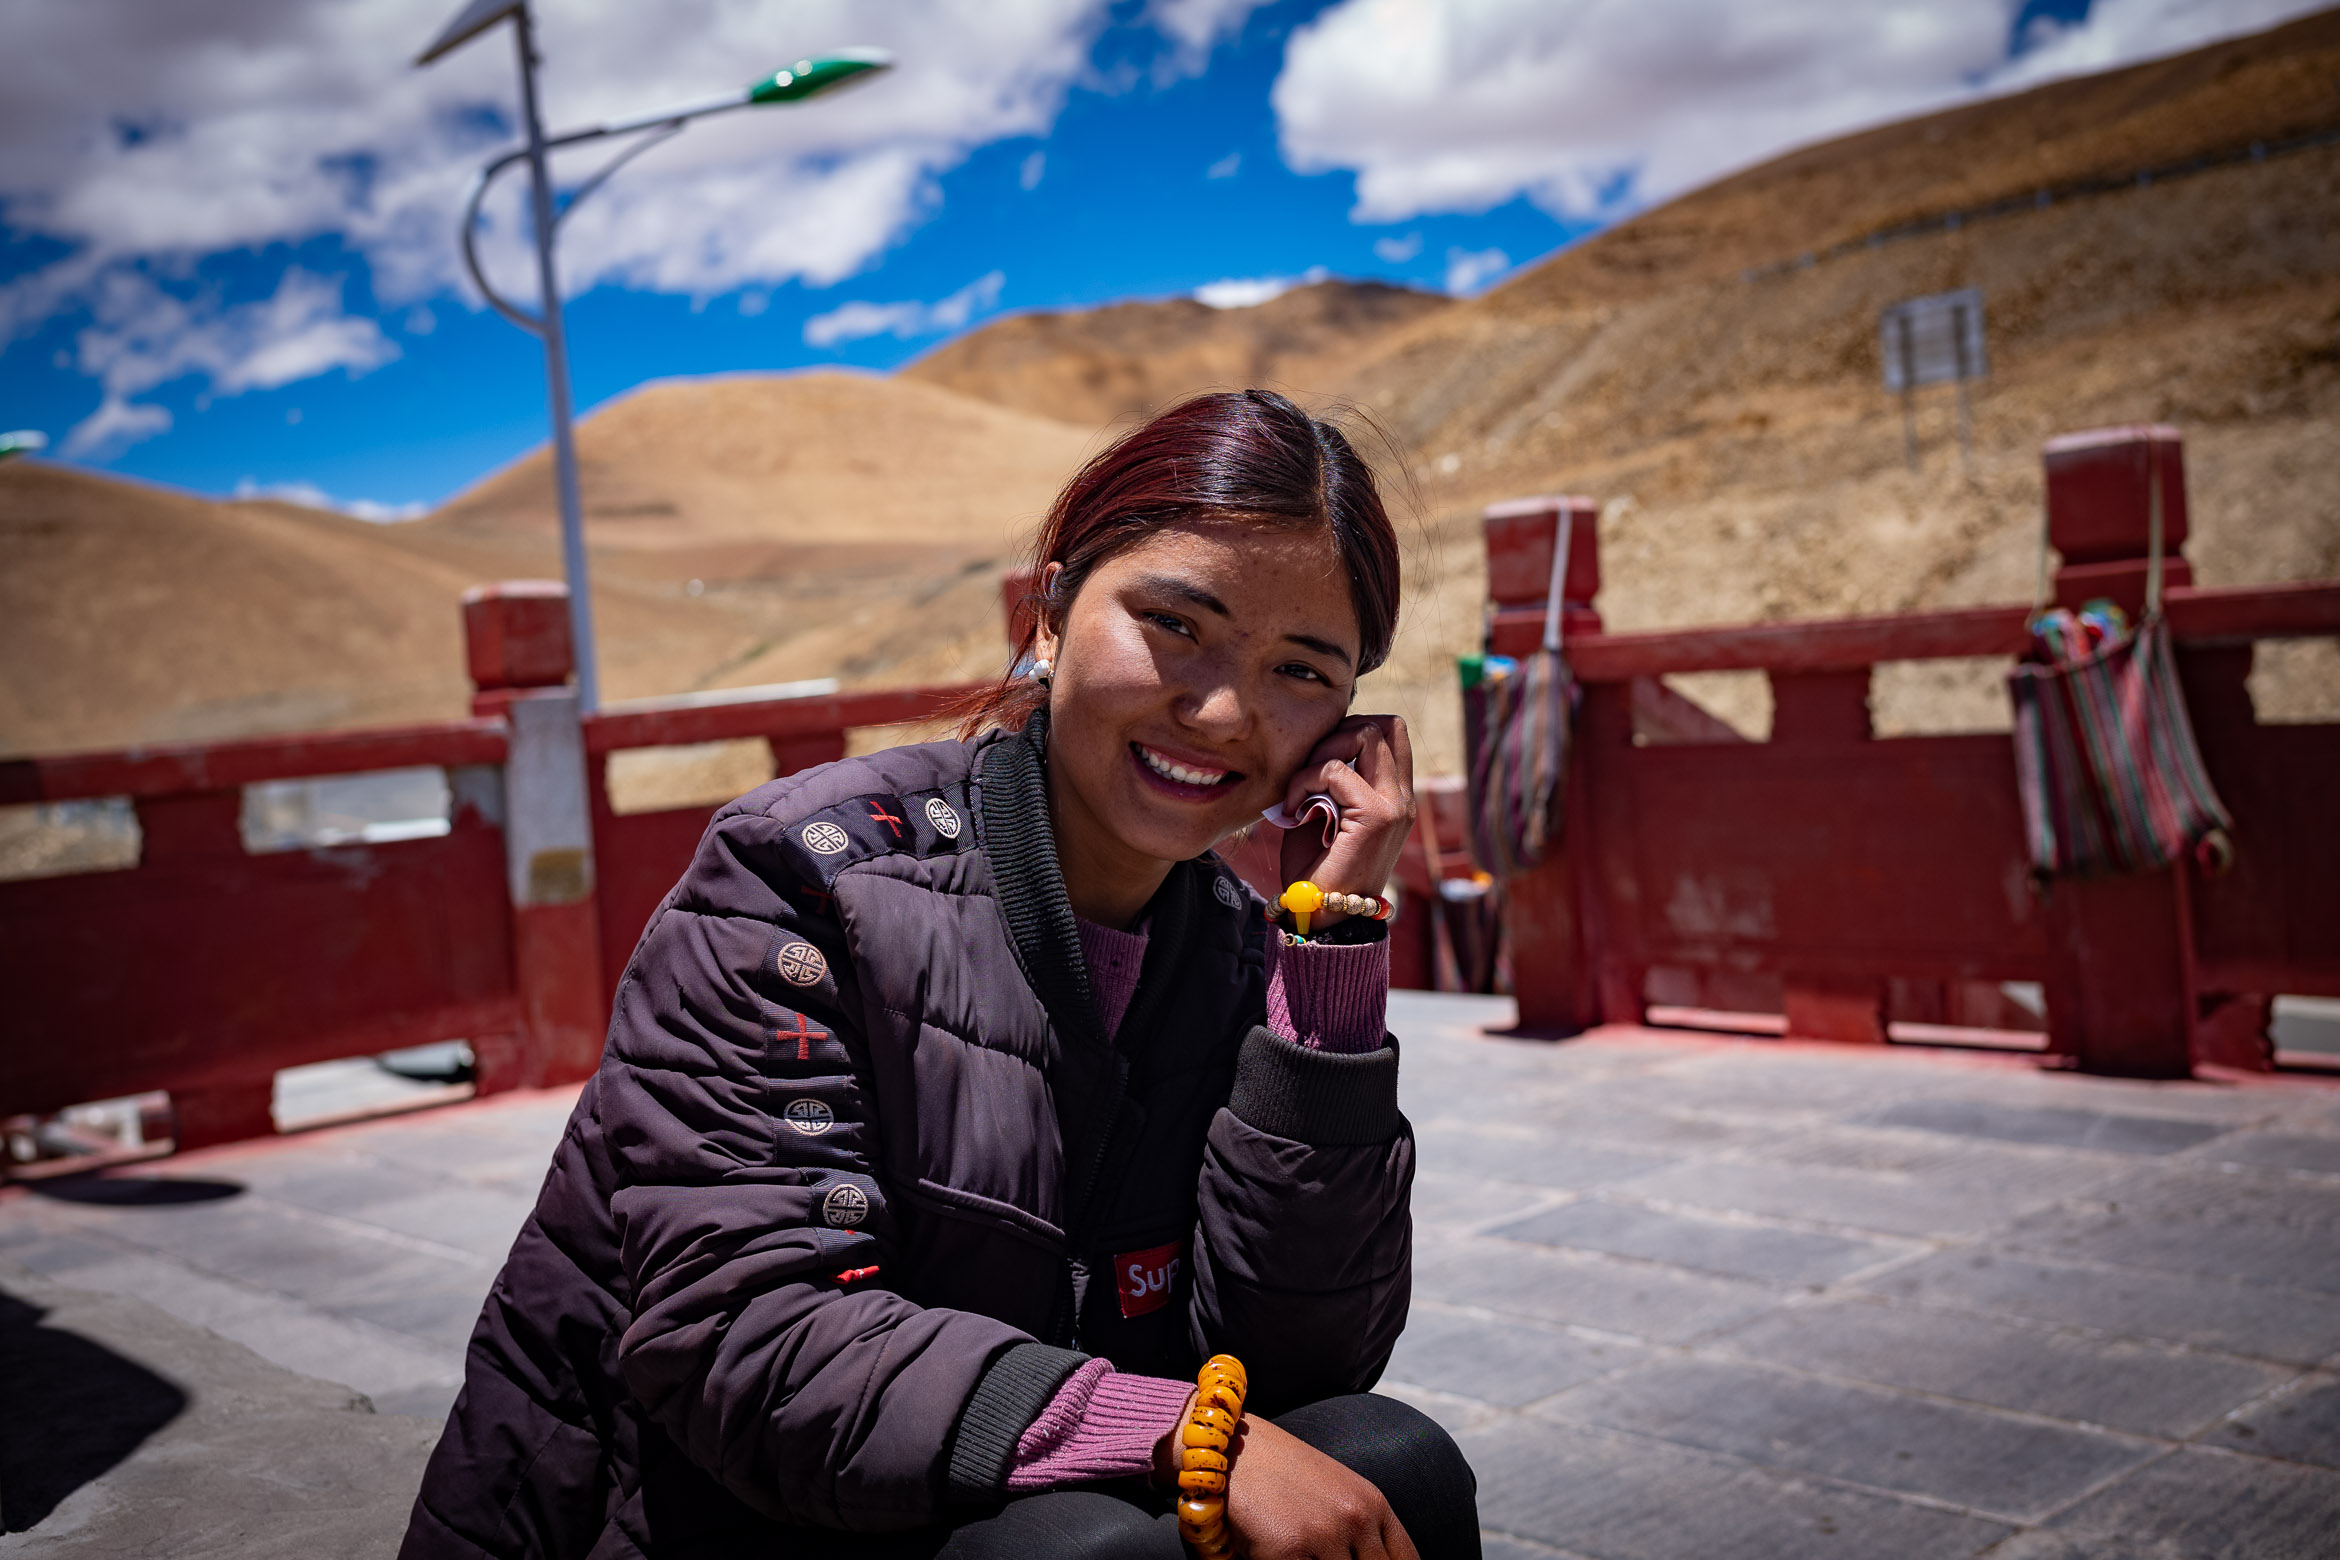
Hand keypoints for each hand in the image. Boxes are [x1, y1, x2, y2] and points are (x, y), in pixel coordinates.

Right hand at [1223, 1413, 1418, 1559]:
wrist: (1230, 1448)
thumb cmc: (1280, 1474)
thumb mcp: (1337, 1493)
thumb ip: (1364, 1530)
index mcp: (1373, 1503)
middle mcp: (1356, 1518)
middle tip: (1326, 1557)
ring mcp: (1325, 1536)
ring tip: (1303, 1552)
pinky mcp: (1289, 1552)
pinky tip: (1280, 1556)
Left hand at [1277, 715, 1414, 917]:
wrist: (1320, 918)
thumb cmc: (1315, 870)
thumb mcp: (1323, 814)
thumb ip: (1328, 780)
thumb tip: (1313, 745)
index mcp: (1396, 798)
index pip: (1392, 734)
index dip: (1352, 730)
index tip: (1317, 758)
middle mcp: (1403, 799)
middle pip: (1388, 725)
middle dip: (1340, 731)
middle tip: (1309, 764)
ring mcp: (1395, 806)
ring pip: (1368, 734)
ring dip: (1323, 751)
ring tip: (1300, 785)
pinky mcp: (1376, 817)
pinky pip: (1336, 769)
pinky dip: (1305, 779)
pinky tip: (1292, 807)